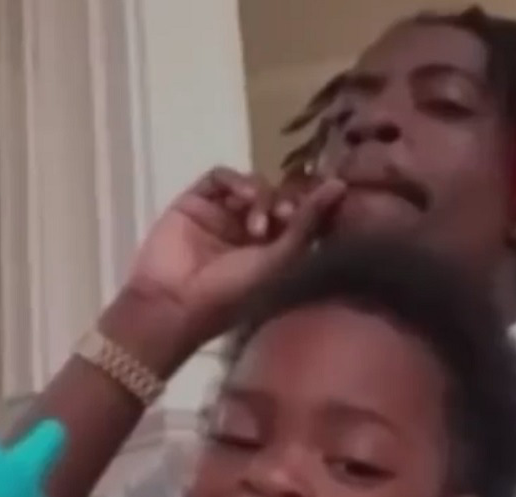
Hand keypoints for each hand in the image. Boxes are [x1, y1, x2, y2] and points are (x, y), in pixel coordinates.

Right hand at [126, 167, 345, 342]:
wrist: (175, 302)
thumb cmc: (233, 292)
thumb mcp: (279, 260)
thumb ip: (308, 222)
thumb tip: (340, 186)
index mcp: (273, 249)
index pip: (299, 214)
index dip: (312, 203)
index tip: (326, 197)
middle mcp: (249, 229)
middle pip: (278, 195)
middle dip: (287, 201)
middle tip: (286, 216)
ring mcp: (223, 214)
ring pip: (252, 184)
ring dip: (262, 197)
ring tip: (257, 226)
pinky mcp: (197, 201)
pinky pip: (220, 177)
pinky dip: (236, 181)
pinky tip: (242, 196)